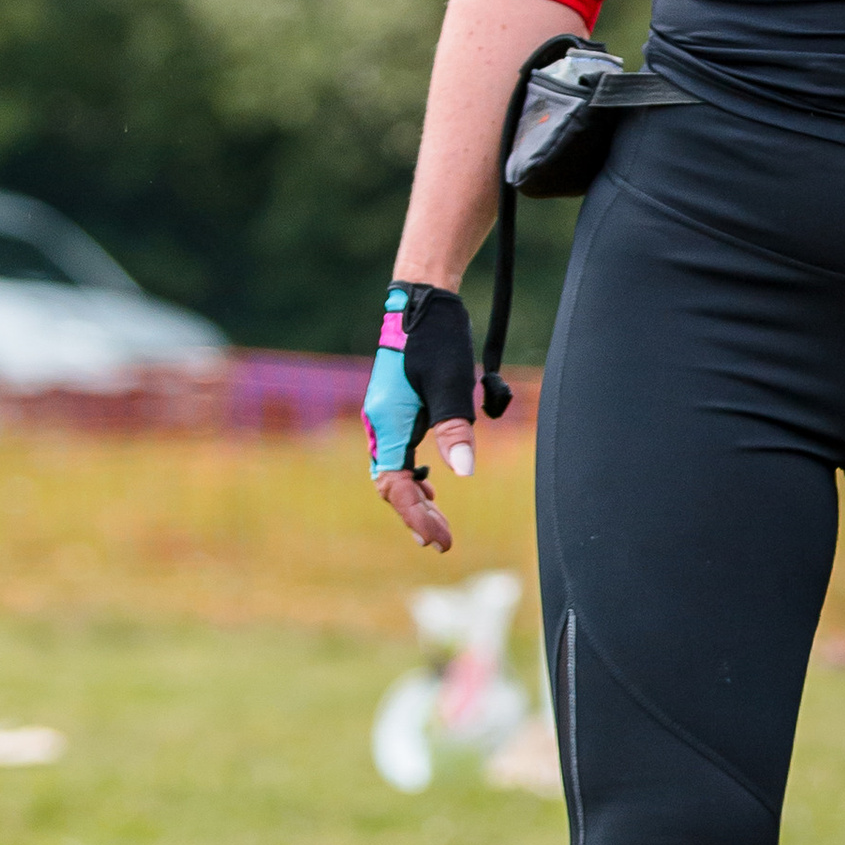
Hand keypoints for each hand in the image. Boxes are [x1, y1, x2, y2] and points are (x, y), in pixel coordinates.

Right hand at [365, 282, 480, 553]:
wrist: (422, 301)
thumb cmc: (436, 338)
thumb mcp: (450, 384)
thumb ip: (455, 429)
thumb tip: (463, 473)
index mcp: (388, 423)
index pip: (395, 486)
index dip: (416, 516)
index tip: (440, 541)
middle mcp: (381, 424)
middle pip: (391, 485)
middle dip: (417, 515)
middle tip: (444, 543)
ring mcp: (387, 417)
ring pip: (394, 472)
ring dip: (416, 499)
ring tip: (438, 523)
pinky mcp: (397, 409)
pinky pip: (399, 454)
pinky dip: (414, 475)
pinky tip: (432, 481)